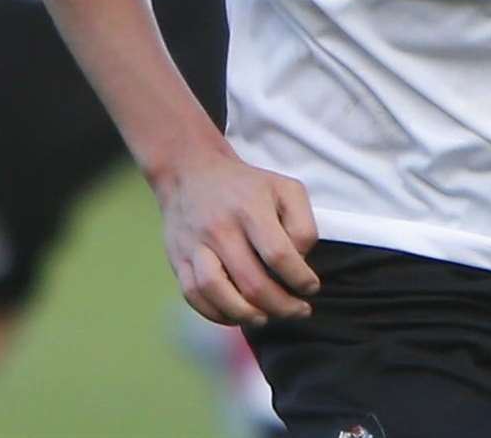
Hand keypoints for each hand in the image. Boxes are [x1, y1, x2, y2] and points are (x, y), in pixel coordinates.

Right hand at [155, 147, 319, 327]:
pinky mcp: (179, 260)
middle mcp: (221, 228)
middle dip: (282, 306)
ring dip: (247, 316)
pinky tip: (238, 315)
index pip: (279, 255)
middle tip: (299, 311)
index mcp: (250, 208)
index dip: (300, 278)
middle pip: (252, 282)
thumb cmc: (247, 185)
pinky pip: (195, 297)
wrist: (191, 172)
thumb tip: (300, 262)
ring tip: (267, 318)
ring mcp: (196, 246)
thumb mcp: (285, 188)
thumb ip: (302, 223)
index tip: (311, 288)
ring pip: (219, 294)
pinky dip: (217, 313)